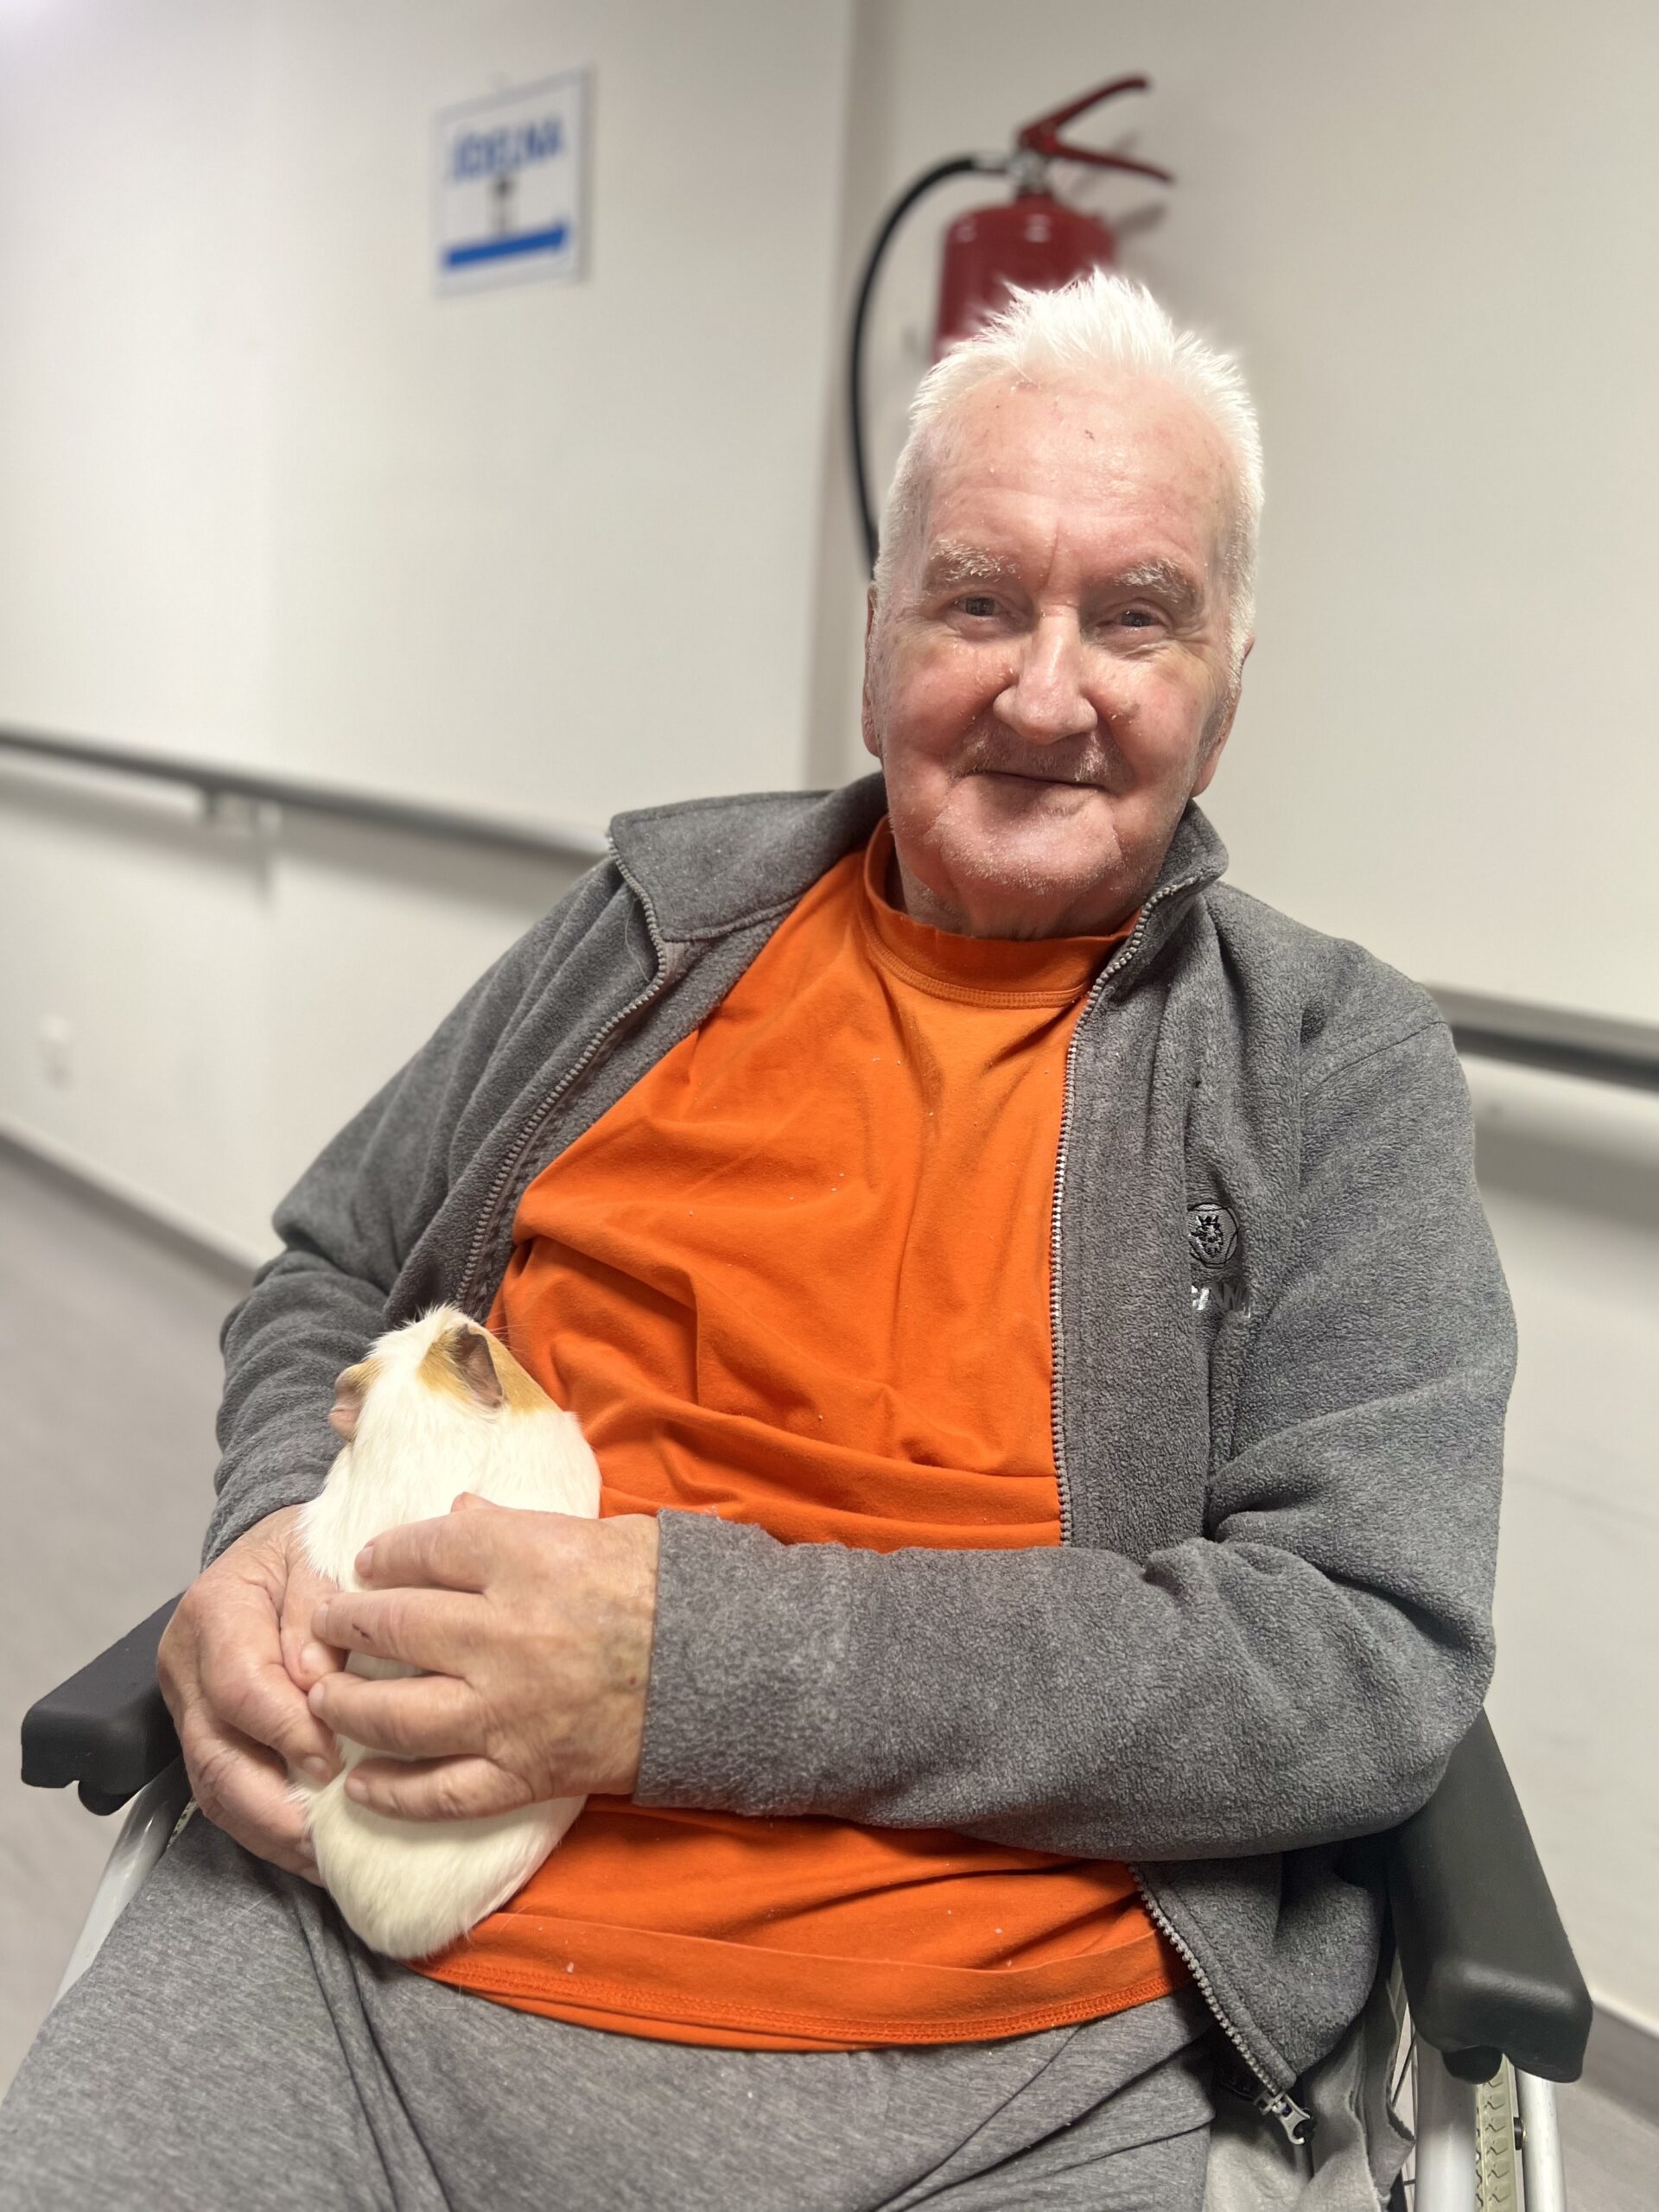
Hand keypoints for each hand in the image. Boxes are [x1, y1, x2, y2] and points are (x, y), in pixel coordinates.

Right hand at [157, 1504, 346, 1882]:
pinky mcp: (205, 1735)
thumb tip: (317, 1675)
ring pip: (214, 1788)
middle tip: (328, 1834)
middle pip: (216, 1755)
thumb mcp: (319, 1549)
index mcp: (213, 1610)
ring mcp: (189, 1706)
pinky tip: (311, 1848)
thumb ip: (320, 1605)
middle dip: (273, 1806)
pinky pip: (224, 1796)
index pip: (240, 1687)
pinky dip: (266, 1828)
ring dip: (269, 1831)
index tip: (335, 1760)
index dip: (286, 1731)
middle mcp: (188, 1665)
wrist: (276, 1547)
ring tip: (324, 1857)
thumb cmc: (304, 1548)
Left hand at [306, 1497, 659, 1821]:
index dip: (385, 1555)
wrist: (732, 1671)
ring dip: (349, 1708)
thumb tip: (459, 1514)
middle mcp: (500, 1634)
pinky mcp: (524, 1772)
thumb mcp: (599, 1533)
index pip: (423, 1549)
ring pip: (397, 1715)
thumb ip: (517, 1527)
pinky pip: (440, 1793)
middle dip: (346, 1625)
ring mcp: (506, 1710)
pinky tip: (361, 1785)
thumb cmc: (669, 1590)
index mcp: (523, 1560)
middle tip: (326, 1626)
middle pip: (393, 1627)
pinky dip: (392, 1793)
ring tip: (326, 1701)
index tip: (368, 1564)